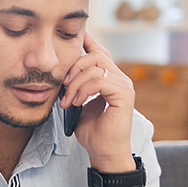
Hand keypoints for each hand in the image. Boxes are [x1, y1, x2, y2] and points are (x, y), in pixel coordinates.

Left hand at [59, 33, 134, 170]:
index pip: (99, 53)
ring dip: (75, 83)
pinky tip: (77, 102)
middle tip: (63, 87)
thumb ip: (76, 85)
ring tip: (68, 100)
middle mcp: (120, 78)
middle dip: (74, 67)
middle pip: (96, 55)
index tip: (74, 35)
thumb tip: (63, 70)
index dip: (87, 42)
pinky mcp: (124, 94)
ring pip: (95, 67)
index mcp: (110, 78)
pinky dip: (83, 90)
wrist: (102, 151)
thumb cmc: (91, 130)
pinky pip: (100, 80)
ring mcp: (124, 85)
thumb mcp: (78, 102)